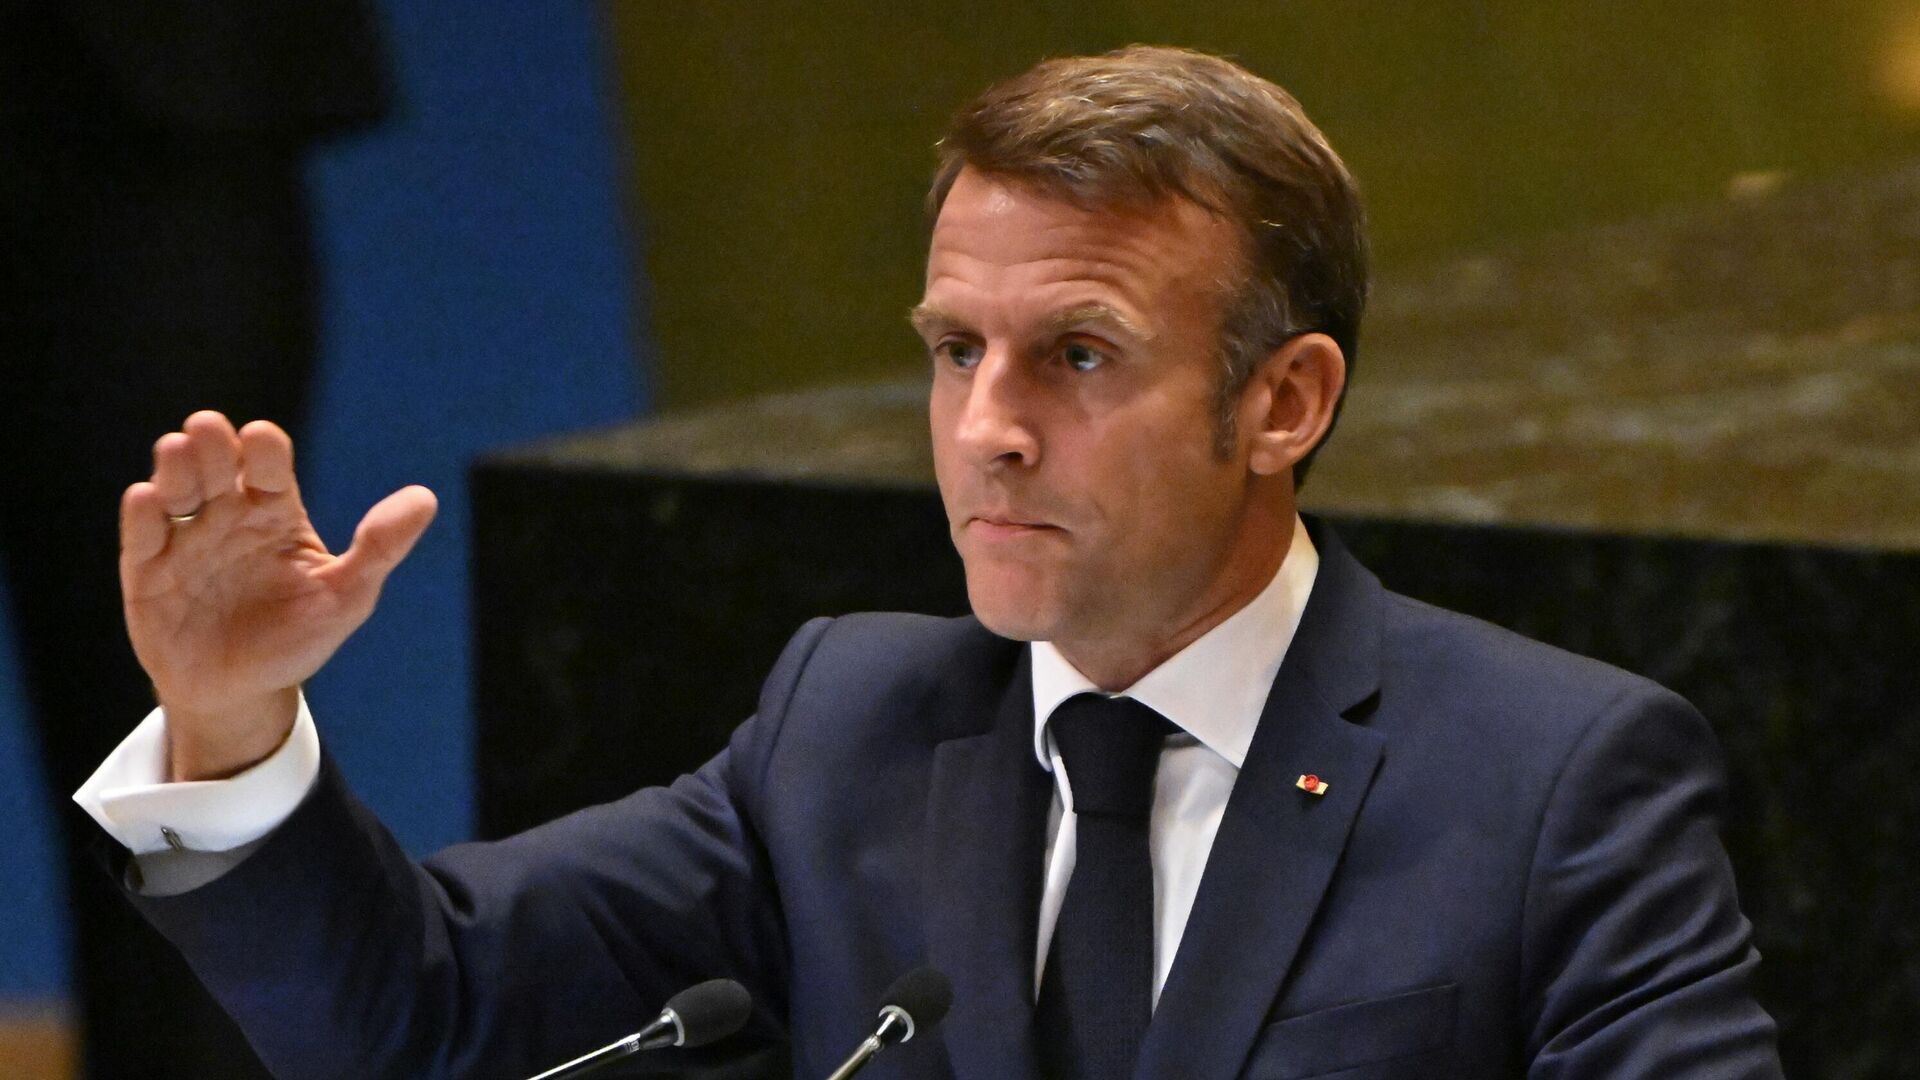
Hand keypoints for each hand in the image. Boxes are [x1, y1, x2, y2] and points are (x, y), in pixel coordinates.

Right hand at [120, 411, 437, 780]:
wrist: (243, 693)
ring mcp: (186, 540)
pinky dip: (142, 514)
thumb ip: (380, 548)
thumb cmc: (298, 638)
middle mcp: (228, 515)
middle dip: (212, 444)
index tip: (262, 439)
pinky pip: (141, 535)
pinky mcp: (148, 572)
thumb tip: (426, 498)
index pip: (269, 464)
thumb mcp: (348, 596)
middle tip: (208, 430)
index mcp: (276, 511)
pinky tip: (149, 499)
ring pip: (175, 487)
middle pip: (217, 464)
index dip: (264, 448)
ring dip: (174, 466)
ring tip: (178, 451)